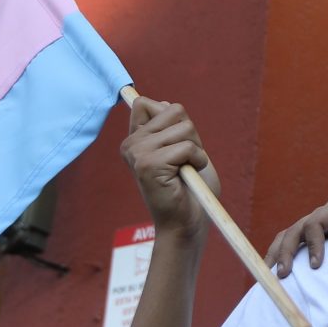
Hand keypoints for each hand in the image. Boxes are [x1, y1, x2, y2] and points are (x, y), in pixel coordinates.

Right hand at [121, 94, 214, 237]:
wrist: (187, 222)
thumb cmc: (190, 187)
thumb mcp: (183, 146)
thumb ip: (173, 124)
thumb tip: (165, 103)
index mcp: (135, 139)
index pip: (148, 103)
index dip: (174, 119)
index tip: (176, 145)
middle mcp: (131, 144)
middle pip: (173, 110)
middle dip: (190, 134)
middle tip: (185, 161)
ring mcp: (136, 153)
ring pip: (184, 127)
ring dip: (195, 148)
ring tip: (185, 170)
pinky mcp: (147, 164)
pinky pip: (186, 147)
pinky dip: (197, 160)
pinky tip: (187, 176)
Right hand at [264, 191, 327, 273]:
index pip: (314, 224)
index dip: (312, 244)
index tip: (315, 265)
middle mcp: (321, 216)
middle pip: (295, 230)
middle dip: (286, 251)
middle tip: (282, 274)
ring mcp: (316, 226)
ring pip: (288, 236)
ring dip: (277, 254)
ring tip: (268, 276)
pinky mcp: (315, 238)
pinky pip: (294, 244)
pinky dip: (282, 256)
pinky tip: (274, 272)